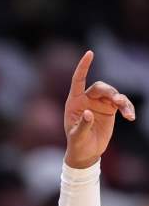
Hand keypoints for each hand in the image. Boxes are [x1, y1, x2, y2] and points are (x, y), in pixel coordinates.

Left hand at [64, 50, 135, 167]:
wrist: (86, 152)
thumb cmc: (77, 143)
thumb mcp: (77, 137)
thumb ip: (82, 126)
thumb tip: (88, 113)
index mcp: (74, 102)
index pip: (78, 79)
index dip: (84, 66)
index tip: (90, 53)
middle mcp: (87, 99)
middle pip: (100, 87)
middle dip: (110, 92)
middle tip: (118, 101)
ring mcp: (99, 104)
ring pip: (113, 94)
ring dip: (122, 101)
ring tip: (127, 113)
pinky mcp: (110, 110)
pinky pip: (122, 104)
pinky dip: (128, 108)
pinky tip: (131, 117)